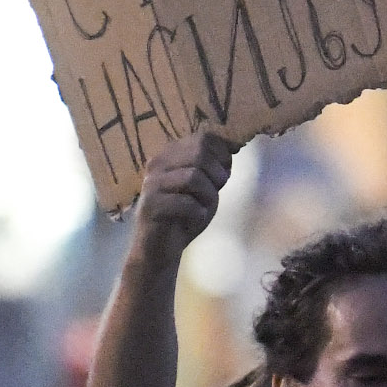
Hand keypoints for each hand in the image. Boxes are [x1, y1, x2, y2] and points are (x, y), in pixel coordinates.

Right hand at [134, 133, 232, 255]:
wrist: (160, 249)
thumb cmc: (186, 215)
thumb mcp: (207, 186)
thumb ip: (217, 166)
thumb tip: (234, 145)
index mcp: (171, 153)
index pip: (204, 138)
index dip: (223, 155)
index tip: (223, 175)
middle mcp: (158, 163)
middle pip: (200, 152)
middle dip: (217, 175)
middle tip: (215, 192)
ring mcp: (152, 184)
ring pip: (194, 177)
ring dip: (208, 196)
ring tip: (203, 208)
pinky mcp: (151, 206)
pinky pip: (186, 203)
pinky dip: (198, 213)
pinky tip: (194, 219)